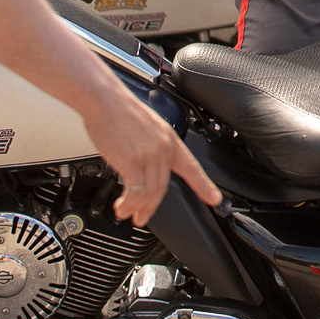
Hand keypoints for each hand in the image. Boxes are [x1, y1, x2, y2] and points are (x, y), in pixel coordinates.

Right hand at [78, 81, 220, 224]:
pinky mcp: (133, 161)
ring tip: (128, 214)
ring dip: (138, 208)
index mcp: (170, 139)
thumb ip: (151, 147)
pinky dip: (129, 204)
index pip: (192, 166)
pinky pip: (136, 192)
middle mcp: (163, 148)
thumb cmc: (119, 112)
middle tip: (142, 218)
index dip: (204, 185)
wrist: (105, 100)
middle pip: (163, 186)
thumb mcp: (146, 128)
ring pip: (150, 192)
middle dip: (151, 207)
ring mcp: (149, 155)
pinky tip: (122, 207)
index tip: (215, 199)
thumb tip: (145, 166)